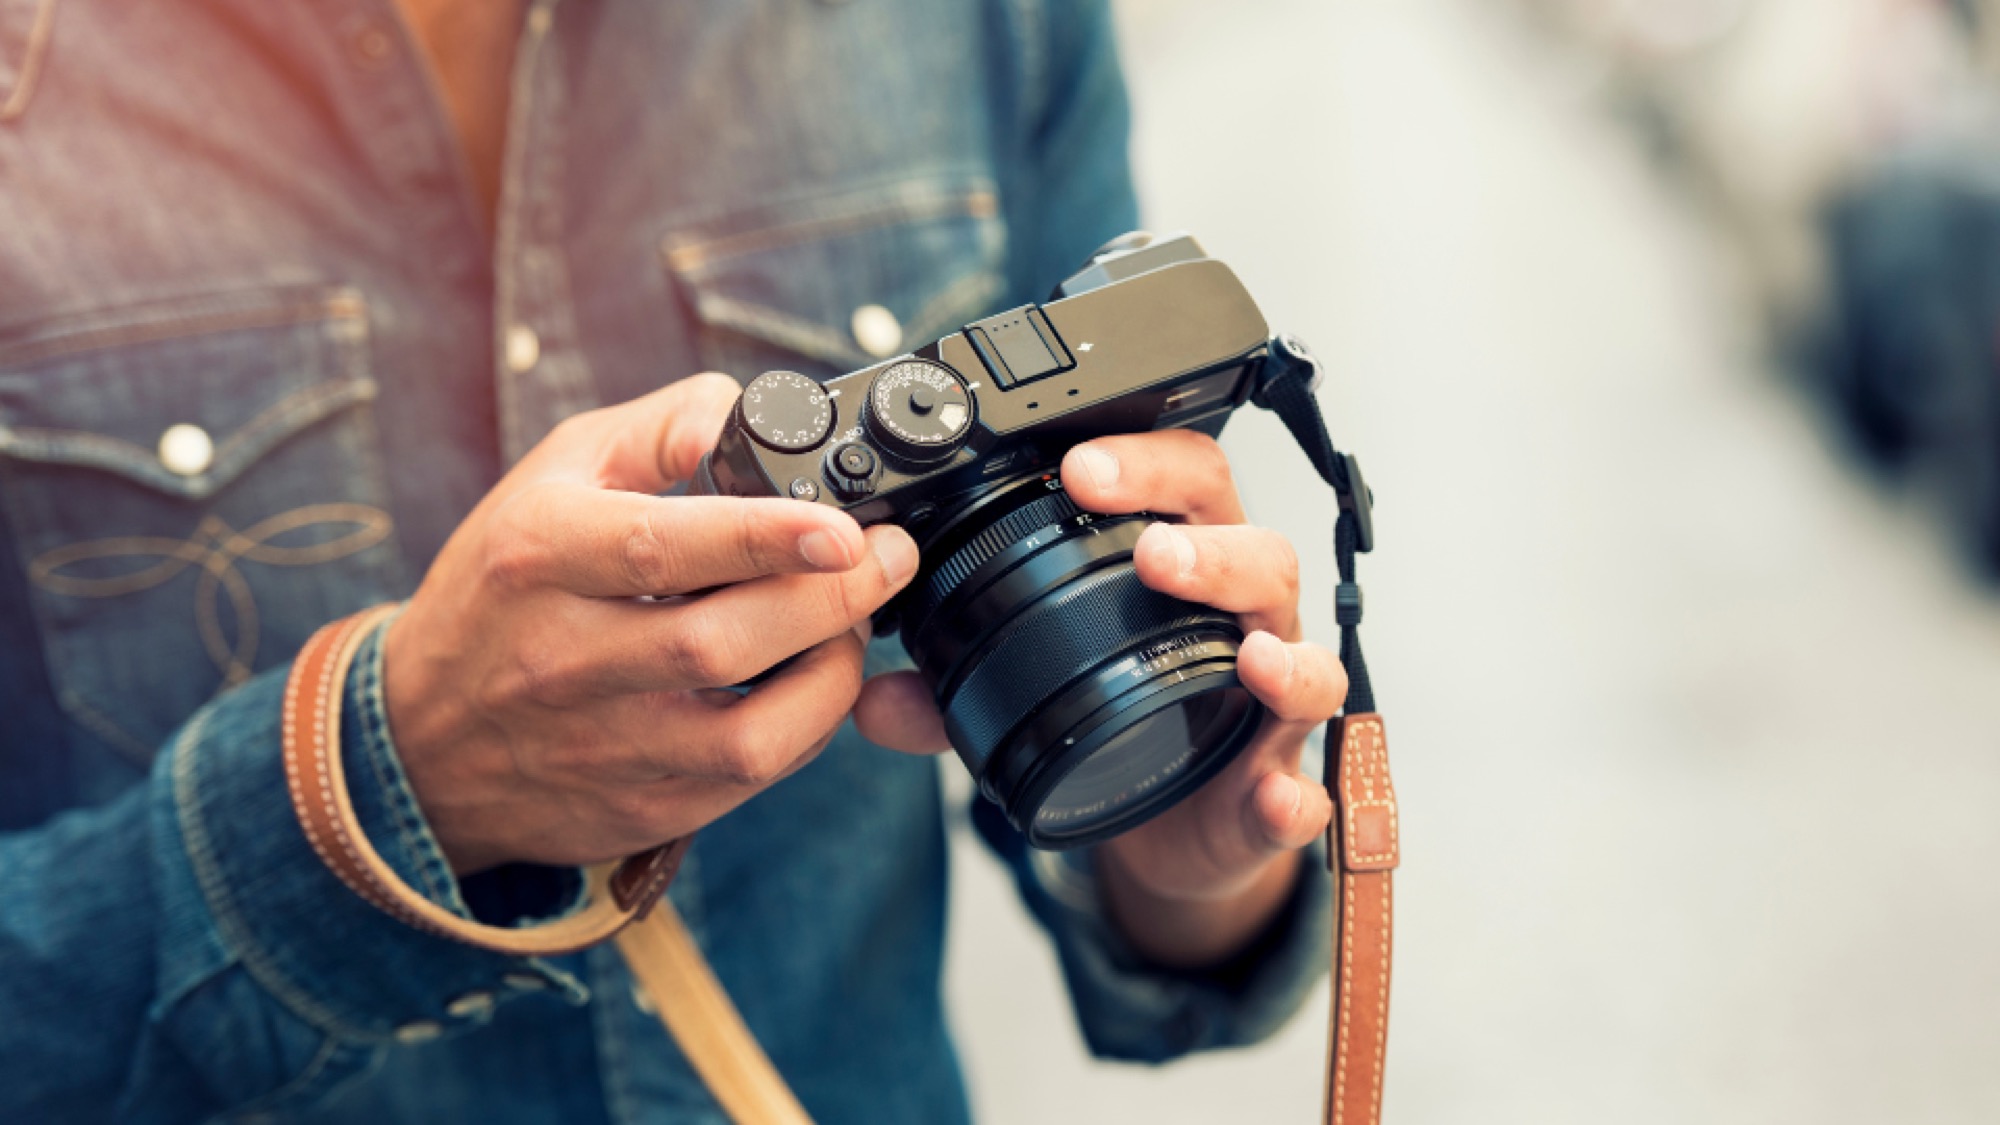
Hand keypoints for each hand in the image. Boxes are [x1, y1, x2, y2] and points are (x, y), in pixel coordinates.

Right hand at [384, 375, 919, 874]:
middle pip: (723, 643)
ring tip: (852, 623)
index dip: (764, 537)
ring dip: (831, 675)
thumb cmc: (505, 582)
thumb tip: (750, 413)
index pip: (660, 547)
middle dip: (833, 600)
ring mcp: (603, 745)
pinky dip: (806, 727)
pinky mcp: (639, 808)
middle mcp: (565, 657)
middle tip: (885, 559)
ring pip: (749, 734)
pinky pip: (751, 777)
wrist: (420, 738)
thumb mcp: (555, 474)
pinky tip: (814, 680)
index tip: (844, 526)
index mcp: (542, 557)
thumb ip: (661, 428)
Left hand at [855, 430, 1344, 967]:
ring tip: (1248, 654)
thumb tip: (870, 696)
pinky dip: (1293, 798)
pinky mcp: (1276, 789)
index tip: (1078, 466)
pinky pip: (1304, 793)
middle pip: (1260, 551)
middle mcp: (1245, 622)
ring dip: (1277, 650)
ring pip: (1305, 657)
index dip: (1145, 463)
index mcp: (1188, 568)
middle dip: (1213, 547)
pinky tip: (1271, 798)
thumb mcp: (1029, 698)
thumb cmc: (1126, 721)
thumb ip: (951, 698)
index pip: (1184, 484)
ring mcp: (1273, 705)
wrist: (1175, 827)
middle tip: (1155, 552)